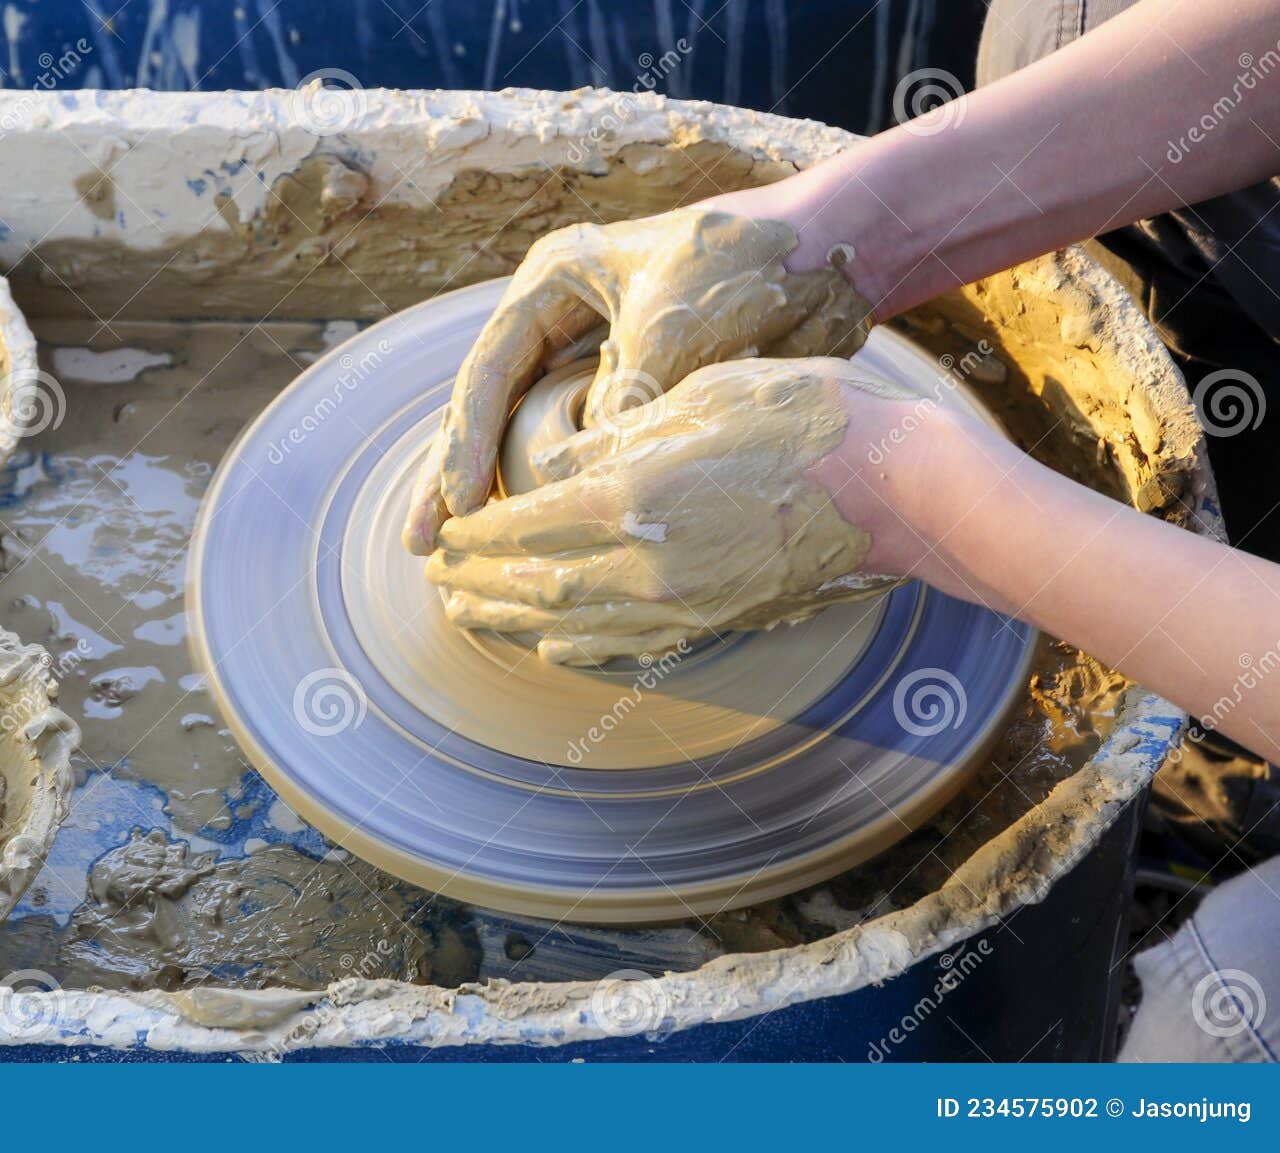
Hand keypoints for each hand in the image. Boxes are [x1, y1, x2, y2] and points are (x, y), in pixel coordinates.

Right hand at [402, 204, 874, 552]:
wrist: (835, 255)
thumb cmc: (750, 266)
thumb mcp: (675, 329)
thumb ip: (621, 398)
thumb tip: (580, 477)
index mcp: (555, 281)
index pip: (489, 372)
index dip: (464, 444)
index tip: (456, 507)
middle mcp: (564, 320)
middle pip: (490, 409)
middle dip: (454, 478)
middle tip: (422, 545)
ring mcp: (595, 357)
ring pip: (526, 436)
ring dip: (498, 495)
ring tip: (460, 556)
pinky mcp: (634, 393)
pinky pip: (581, 453)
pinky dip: (558, 495)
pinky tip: (539, 541)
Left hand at [424, 357, 926, 664]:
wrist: (892, 487)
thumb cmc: (798, 418)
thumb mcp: (691, 397)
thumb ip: (614, 438)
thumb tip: (554, 470)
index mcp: (630, 495)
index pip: (525, 525)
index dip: (476, 534)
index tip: (443, 535)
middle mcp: (644, 562)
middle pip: (536, 584)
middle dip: (480, 584)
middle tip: (437, 586)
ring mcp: (681, 601)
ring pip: (574, 622)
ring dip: (514, 620)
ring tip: (471, 616)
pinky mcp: (714, 619)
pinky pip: (628, 644)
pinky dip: (579, 646)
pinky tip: (554, 645)